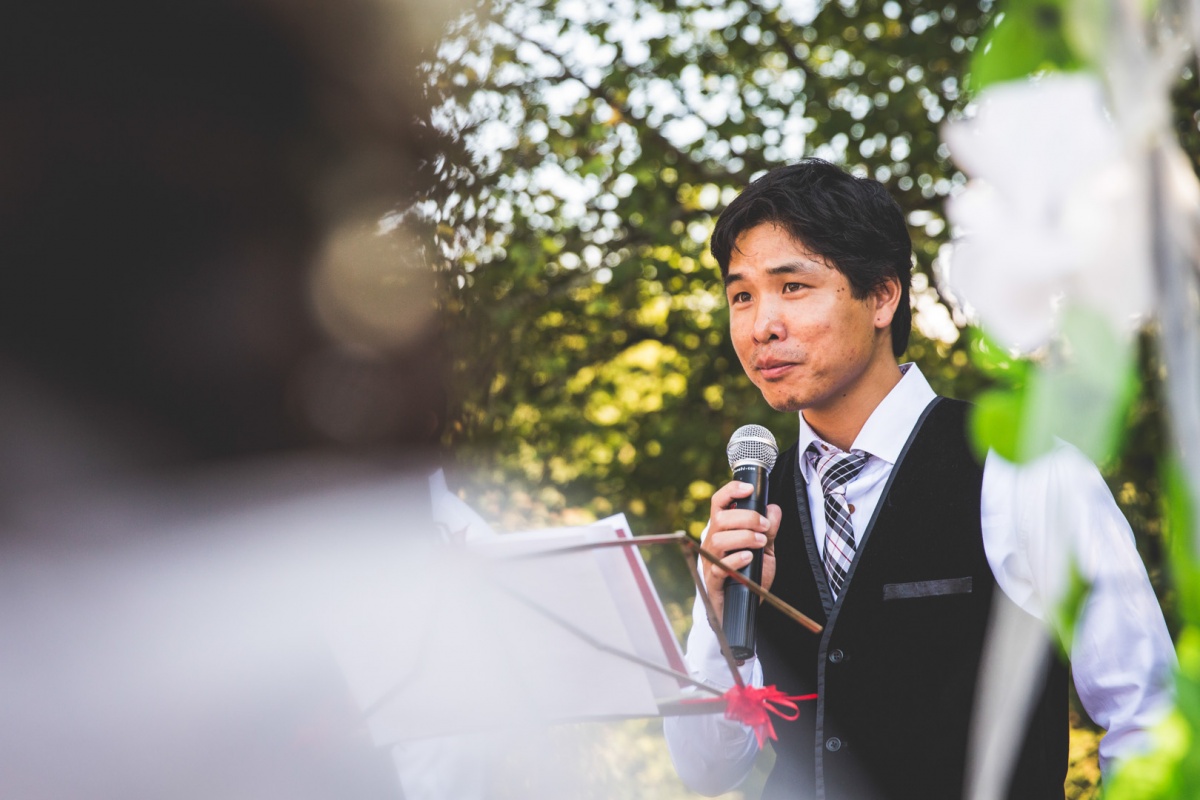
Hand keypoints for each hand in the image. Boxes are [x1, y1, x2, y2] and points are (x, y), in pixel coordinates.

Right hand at [700, 480, 780, 623]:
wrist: (747, 607)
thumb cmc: (752, 575)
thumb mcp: (765, 549)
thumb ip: (769, 530)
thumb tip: (773, 509)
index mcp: (723, 529)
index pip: (719, 503)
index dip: (731, 491)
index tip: (748, 488)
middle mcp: (713, 541)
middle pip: (720, 519)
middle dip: (746, 518)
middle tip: (764, 526)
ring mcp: (710, 560)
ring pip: (719, 540)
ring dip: (744, 537)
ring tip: (760, 543)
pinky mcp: (713, 580)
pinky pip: (720, 566)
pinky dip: (737, 559)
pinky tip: (750, 558)